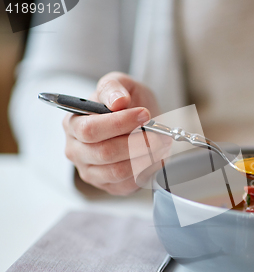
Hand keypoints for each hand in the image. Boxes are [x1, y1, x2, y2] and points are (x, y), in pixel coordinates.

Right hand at [63, 72, 170, 194]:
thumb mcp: (121, 84)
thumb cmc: (129, 103)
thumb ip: (114, 87)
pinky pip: (126, 184)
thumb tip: (117, 101)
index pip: (90, 129)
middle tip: (159, 134)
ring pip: (117, 171)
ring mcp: (90, 171)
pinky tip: (155, 157)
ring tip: (161, 144)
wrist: (143, 122)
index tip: (144, 115)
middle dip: (137, 142)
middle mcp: (76, 150)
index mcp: (73, 124)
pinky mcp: (108, 186)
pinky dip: (145, 171)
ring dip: (144, 157)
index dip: (119, 123)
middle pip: (104, 152)